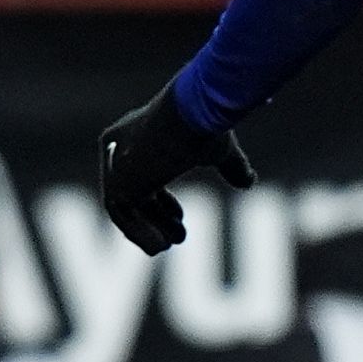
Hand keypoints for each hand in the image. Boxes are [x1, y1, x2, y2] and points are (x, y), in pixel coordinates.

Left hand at [98, 82, 254, 254]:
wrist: (192, 114)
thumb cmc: (205, 123)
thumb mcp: (218, 149)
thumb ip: (230, 166)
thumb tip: (249, 182)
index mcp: (135, 130)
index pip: (139, 171)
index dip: (159, 198)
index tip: (180, 217)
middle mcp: (117, 146)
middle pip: (131, 191)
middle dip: (155, 216)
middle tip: (178, 237)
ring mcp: (113, 165)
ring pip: (124, 206)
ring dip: (146, 229)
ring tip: (168, 246)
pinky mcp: (118, 183)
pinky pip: (122, 217)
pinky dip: (138, 233)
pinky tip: (159, 248)